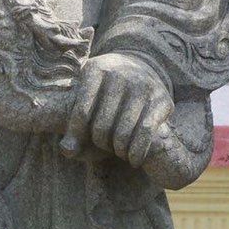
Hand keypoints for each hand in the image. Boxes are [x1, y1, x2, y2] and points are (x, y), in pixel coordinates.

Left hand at [60, 53, 173, 167]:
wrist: (144, 71)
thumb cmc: (106, 95)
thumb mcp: (87, 101)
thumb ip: (73, 129)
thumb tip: (67, 149)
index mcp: (95, 69)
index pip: (82, 112)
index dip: (77, 135)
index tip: (78, 145)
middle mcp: (119, 74)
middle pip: (102, 126)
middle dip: (100, 143)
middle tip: (103, 146)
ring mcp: (142, 85)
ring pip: (122, 133)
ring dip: (118, 151)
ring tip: (117, 152)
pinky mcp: (161, 99)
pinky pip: (145, 133)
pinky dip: (137, 152)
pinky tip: (133, 160)